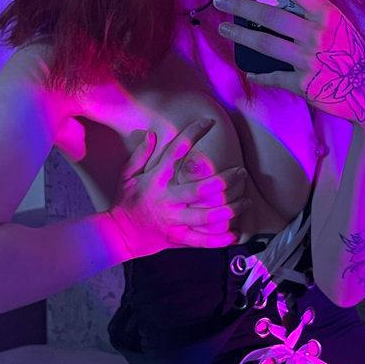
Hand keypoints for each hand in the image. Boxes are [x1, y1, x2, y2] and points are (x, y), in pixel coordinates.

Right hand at [108, 119, 247, 258]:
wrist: (117, 234)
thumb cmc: (125, 202)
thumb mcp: (127, 175)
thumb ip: (140, 155)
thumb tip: (153, 134)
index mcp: (155, 180)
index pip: (175, 152)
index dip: (191, 134)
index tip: (207, 122)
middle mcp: (167, 200)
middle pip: (200, 189)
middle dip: (224, 180)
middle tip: (241, 172)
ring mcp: (173, 221)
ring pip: (206, 217)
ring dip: (230, 209)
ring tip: (247, 201)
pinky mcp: (177, 239)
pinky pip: (201, 241)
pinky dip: (219, 240)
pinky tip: (235, 234)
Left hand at [214, 0, 364, 125]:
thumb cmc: (355, 54)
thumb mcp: (340, 25)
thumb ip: (315, 14)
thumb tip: (287, 0)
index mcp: (326, 14)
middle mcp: (316, 34)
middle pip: (268, 16)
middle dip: (240, 6)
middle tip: (220, 1)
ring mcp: (308, 59)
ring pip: (264, 43)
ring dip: (240, 35)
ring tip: (224, 27)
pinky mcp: (303, 84)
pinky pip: (273, 76)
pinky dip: (260, 75)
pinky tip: (250, 72)